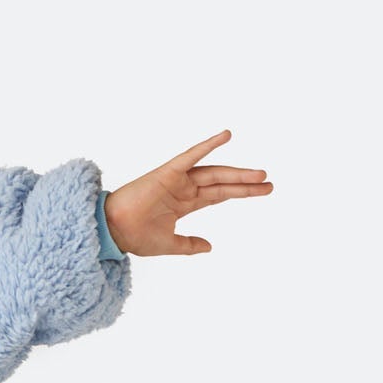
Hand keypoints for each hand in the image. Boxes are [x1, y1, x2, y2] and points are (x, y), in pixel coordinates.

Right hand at [104, 130, 271, 256]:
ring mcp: (177, 180)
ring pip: (213, 172)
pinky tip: (226, 135)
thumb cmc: (134, 237)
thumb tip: (210, 247)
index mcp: (185, 204)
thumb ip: (190, 245)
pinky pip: (190, 156)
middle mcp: (184, 189)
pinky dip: (207, 145)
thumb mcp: (169, 245)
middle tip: (269, 183)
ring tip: (259, 174)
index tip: (264, 190)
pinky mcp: (167, 172)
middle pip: (222, 183)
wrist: (113, 232)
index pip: (220, 195)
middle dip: (245, 183)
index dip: (242, 192)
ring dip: (236, 172)